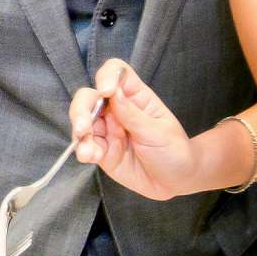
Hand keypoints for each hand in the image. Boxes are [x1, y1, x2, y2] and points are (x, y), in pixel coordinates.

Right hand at [70, 59, 201, 199]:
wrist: (176, 182)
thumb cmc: (174, 151)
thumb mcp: (158, 132)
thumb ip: (133, 115)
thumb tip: (113, 92)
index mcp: (136, 97)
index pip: (117, 73)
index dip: (107, 76)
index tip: (105, 91)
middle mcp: (117, 109)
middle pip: (90, 96)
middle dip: (81, 109)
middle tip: (83, 127)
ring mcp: (107, 130)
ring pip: (82, 121)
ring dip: (80, 133)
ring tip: (88, 151)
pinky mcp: (101, 150)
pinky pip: (85, 146)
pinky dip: (83, 150)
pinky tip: (90, 157)